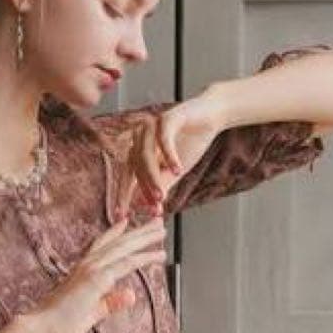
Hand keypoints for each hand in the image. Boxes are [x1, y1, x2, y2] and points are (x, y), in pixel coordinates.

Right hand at [23, 216, 167, 332]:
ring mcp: (92, 270)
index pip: (102, 244)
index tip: (126, 221)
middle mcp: (88, 265)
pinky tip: (155, 255)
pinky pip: (125, 264)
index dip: (116, 232)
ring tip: (161, 230)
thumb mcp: (92, 311)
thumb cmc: (60, 322)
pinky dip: (141, 258)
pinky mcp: (97, 279)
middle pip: (119, 242)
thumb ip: (111, 302)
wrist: (42, 327)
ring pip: (124, 248)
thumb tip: (130, 295)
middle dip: (139, 232)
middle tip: (157, 222)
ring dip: (144, 238)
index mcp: (84, 269)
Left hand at [114, 92, 222, 218]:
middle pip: (133, 167)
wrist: (211, 116)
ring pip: (145, 155)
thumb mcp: (175, 170)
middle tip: (145, 209)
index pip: (127, 176)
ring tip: (161, 197)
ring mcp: (151, 126)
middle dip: (139, 190)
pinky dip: (170, 156)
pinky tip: (178, 170)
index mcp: (138, 150)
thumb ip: (162, 186)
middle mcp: (139, 137)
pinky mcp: (167, 117)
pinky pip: (164, 139)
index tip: (121, 217)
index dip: (123, 196)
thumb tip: (151, 208)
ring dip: (153, 177)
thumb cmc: (191, 142)